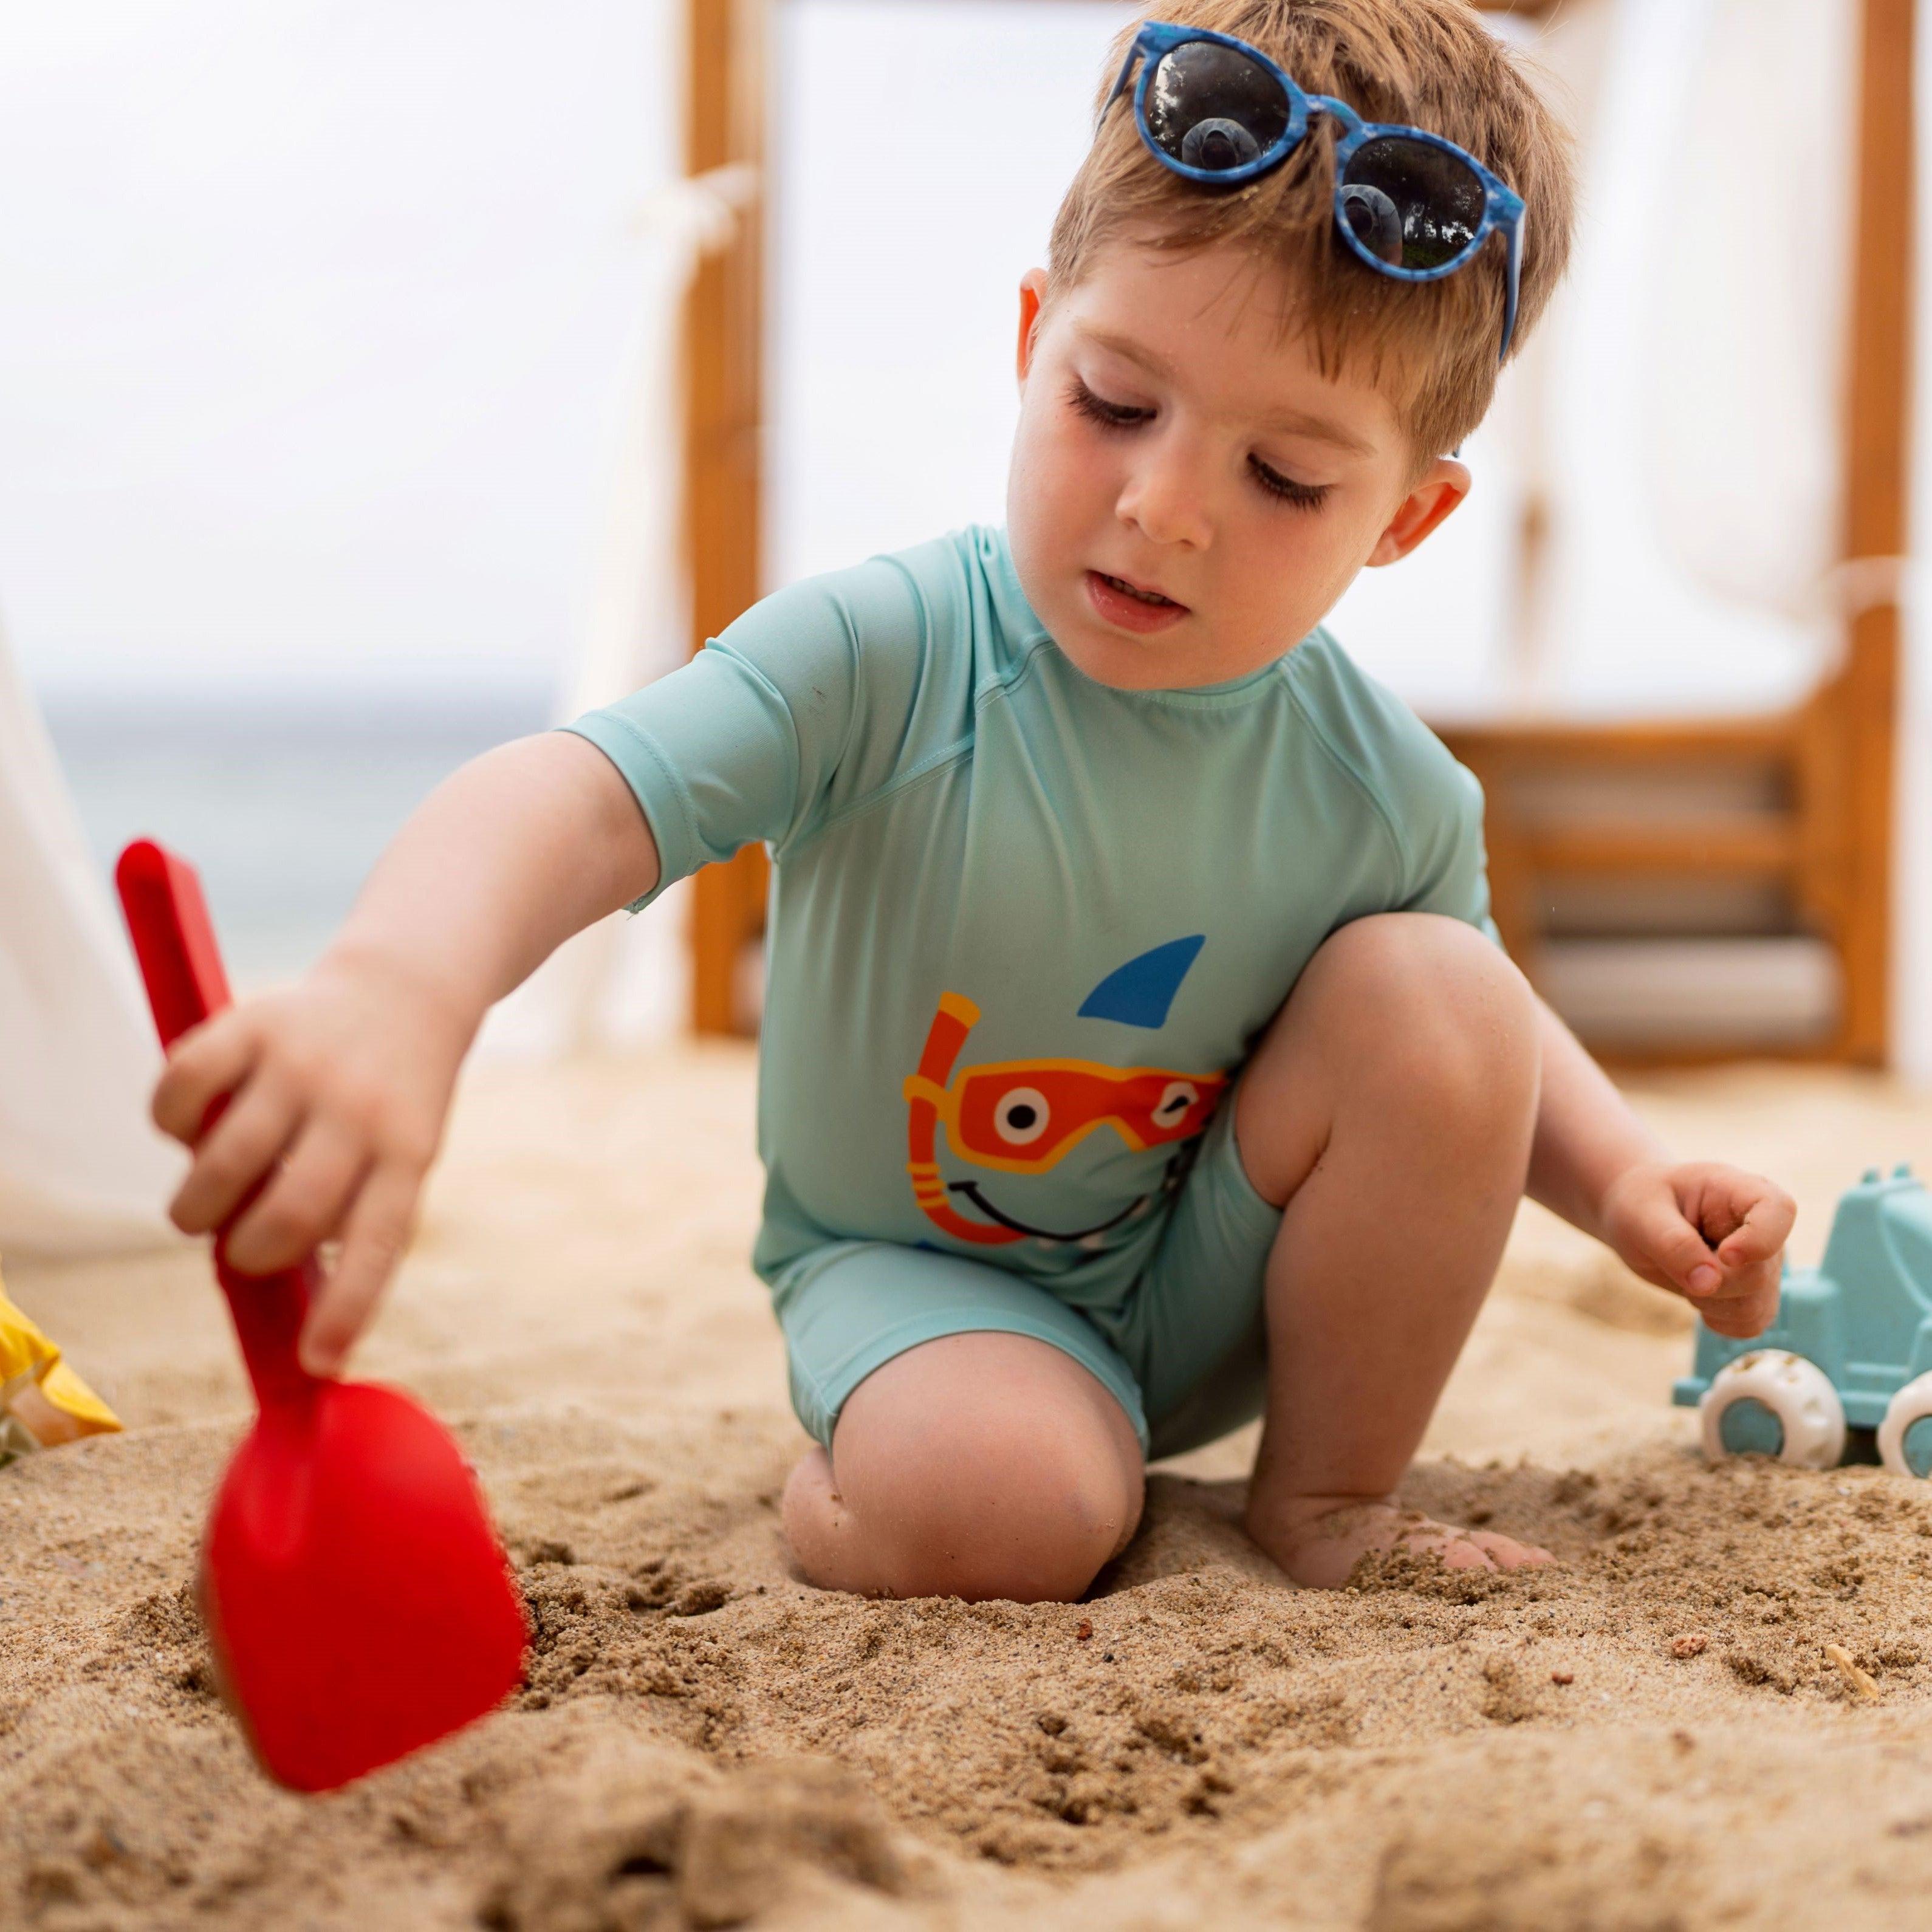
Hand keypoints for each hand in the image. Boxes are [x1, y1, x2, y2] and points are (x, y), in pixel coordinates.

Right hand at [150, 948, 476, 1374]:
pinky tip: (191, 1130)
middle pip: (289, 1214)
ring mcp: (305, 1064)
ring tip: (204, 1205)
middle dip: (247, 1254)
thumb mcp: (399, 1153)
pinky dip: (170, 1123)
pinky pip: (184, 1088)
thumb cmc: (393, 1099)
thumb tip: (278, 1302)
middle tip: (238, 1248)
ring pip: (225, 1163)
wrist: (408, 991)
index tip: (317, 1365)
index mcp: (407, 1152)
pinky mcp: (253, 1023)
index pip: (377, 1246)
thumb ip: (349, 1214)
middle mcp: (359, 1109)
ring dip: (196, 1206)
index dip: (346, 1312)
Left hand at [1597, 1160, 1794, 1338]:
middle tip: (1673, 1260)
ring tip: (1684, 1274)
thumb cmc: (1641, 1203)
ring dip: (1710, 1304)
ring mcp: (1763, 1264)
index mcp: (1740, 1191)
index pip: (1779, 1210)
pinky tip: (1696, 1295)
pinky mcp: (1755, 1293)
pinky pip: (1751, 1324)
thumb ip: (1673, 1243)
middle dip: (1709, 1283)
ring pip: (1756, 1307)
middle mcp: (1762, 1229)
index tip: (1724, 1255)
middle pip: (1758, 1276)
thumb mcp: (1641, 1213)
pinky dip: (1719, 1320)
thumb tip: (1709, 1285)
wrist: (1639, 1218)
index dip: (1759, 1241)